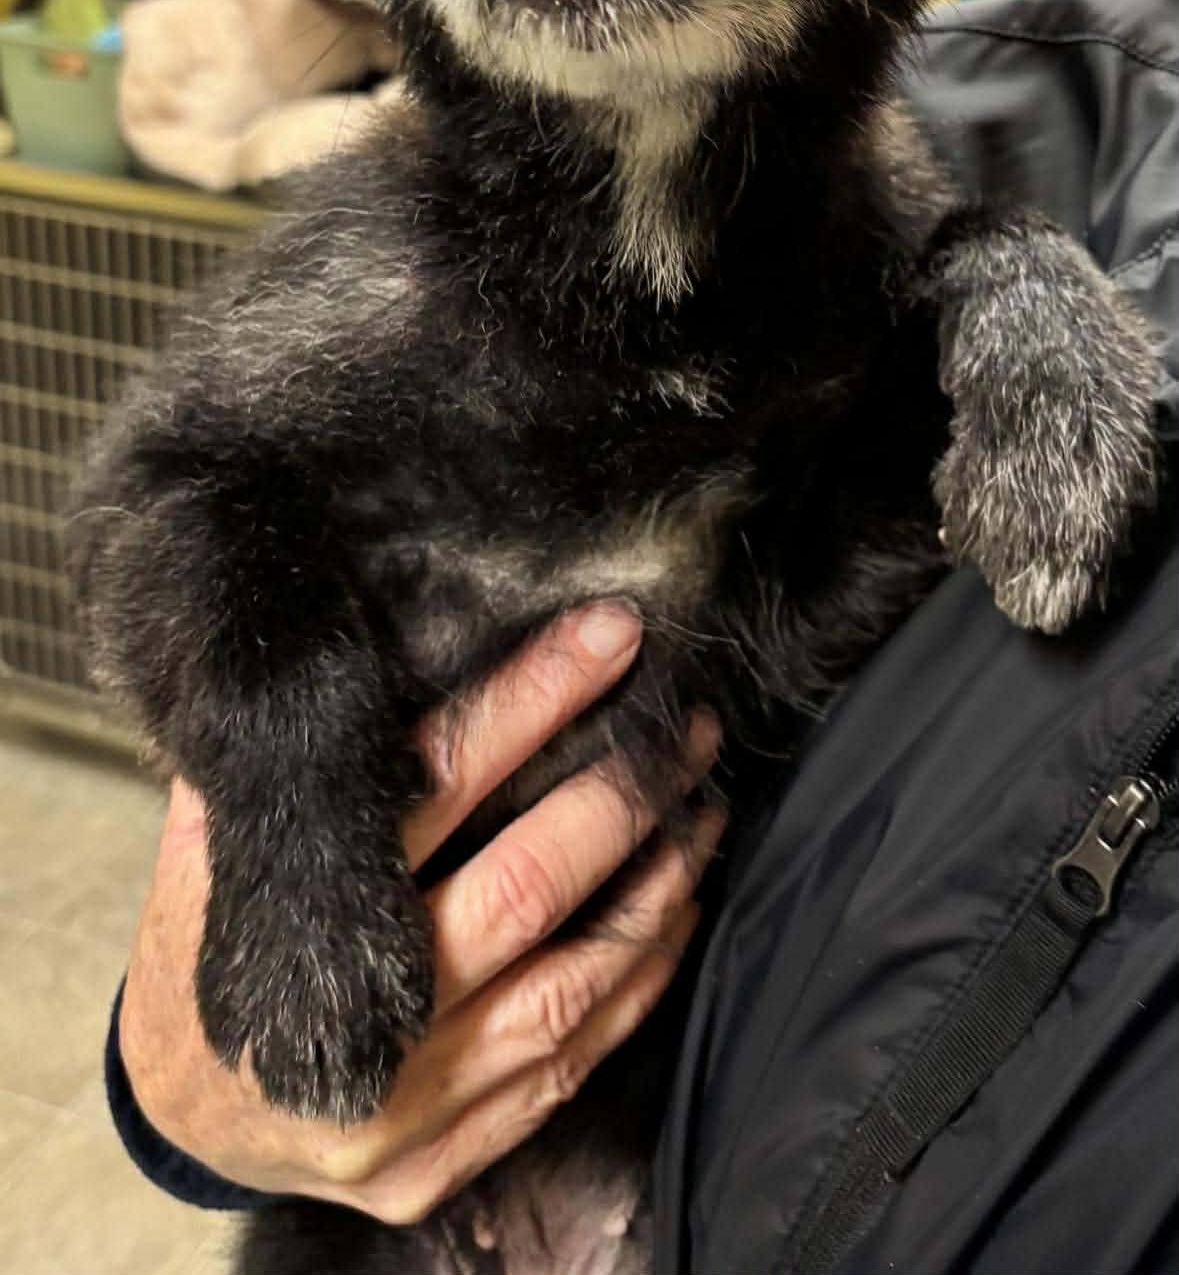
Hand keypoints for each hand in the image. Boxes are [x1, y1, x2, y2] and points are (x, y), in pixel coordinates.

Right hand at [119, 603, 722, 1223]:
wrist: (170, 1117)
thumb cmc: (203, 953)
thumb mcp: (209, 847)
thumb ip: (291, 770)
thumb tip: (370, 653)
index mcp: (298, 914)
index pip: (441, 781)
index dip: (534, 699)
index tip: (609, 636)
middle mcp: (358, 1019)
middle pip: (524, 890)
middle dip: (619, 797)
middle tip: (683, 727)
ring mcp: (400, 1105)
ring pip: (564, 988)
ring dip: (650, 892)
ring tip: (700, 811)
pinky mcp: (433, 1165)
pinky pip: (564, 1069)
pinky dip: (632, 987)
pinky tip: (672, 918)